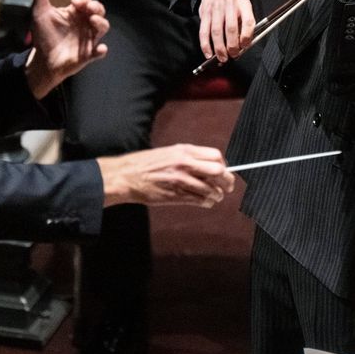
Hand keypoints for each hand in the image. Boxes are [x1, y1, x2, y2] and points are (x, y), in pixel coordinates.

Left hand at [24, 0, 108, 97]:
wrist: (43, 60)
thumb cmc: (45, 35)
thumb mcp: (40, 12)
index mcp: (75, 12)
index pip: (85, 0)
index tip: (75, 1)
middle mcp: (85, 23)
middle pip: (98, 11)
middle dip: (96, 7)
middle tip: (89, 8)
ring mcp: (88, 38)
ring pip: (103, 28)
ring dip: (101, 23)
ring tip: (93, 21)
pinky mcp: (88, 54)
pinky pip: (99, 52)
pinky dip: (100, 50)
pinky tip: (99, 49)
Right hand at [97, 144, 234, 207]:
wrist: (126, 176)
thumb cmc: (146, 163)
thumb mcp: (169, 152)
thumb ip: (189, 156)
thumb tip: (209, 164)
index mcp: (184, 151)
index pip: (215, 156)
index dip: (224, 165)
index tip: (224, 171)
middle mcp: (185, 164)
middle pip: (218, 172)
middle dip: (227, 181)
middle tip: (228, 186)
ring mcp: (180, 181)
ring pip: (210, 189)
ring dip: (217, 195)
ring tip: (217, 197)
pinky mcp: (175, 196)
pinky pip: (199, 201)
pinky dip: (207, 202)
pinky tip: (207, 202)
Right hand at [198, 0, 254, 63]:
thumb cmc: (234, 5)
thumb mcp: (244, 9)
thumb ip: (245, 25)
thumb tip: (243, 47)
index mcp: (244, 5)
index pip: (248, 21)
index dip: (247, 36)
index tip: (245, 46)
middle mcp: (230, 5)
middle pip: (231, 28)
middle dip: (232, 45)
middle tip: (233, 55)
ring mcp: (216, 9)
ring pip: (216, 31)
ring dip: (219, 48)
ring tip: (222, 58)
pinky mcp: (205, 14)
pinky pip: (204, 32)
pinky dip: (205, 45)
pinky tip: (208, 54)